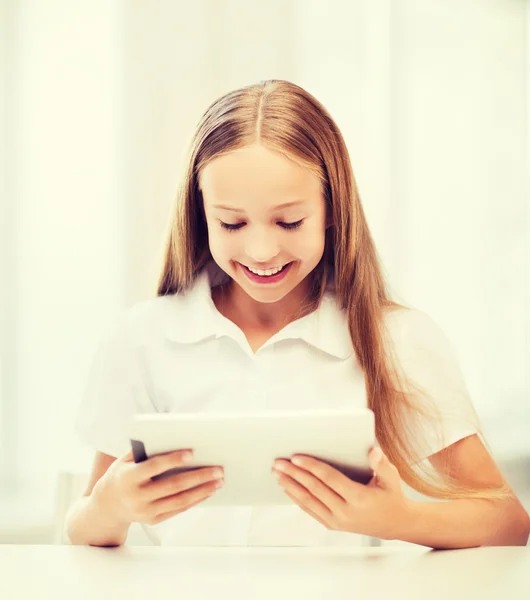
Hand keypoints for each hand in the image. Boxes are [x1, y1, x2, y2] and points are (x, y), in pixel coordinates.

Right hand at [92, 449, 223, 526]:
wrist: (106, 506)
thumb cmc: (121, 474)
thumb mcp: (124, 460)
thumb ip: (144, 450)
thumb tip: (172, 437)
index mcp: (128, 478)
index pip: (154, 467)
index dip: (173, 460)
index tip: (192, 452)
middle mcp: (137, 497)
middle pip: (173, 486)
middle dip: (198, 477)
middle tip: (218, 469)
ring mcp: (146, 512)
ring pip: (179, 501)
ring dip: (202, 491)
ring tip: (219, 481)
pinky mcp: (153, 520)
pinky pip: (178, 510)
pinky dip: (195, 500)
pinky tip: (208, 491)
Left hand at [272, 447, 410, 539]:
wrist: (395, 524)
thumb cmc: (391, 495)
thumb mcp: (392, 478)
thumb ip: (381, 464)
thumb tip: (372, 451)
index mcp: (359, 498)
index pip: (329, 479)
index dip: (311, 467)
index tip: (296, 457)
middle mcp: (346, 512)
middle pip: (314, 490)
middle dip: (294, 474)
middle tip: (278, 462)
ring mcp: (338, 521)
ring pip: (308, 502)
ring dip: (290, 486)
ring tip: (277, 474)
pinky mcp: (332, 525)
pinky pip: (310, 511)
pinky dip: (296, 499)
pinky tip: (287, 488)